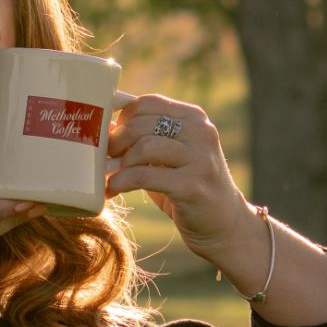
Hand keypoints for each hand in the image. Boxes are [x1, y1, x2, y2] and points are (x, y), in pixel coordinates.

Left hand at [105, 95, 253, 260]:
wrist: (223, 224)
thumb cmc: (186, 186)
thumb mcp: (169, 156)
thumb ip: (144, 138)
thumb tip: (103, 127)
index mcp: (194, 118)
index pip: (148, 103)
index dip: (122, 118)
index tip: (110, 136)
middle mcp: (201, 133)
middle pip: (141, 124)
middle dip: (115, 142)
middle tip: (106, 159)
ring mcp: (199, 159)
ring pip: (144, 147)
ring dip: (120, 163)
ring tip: (112, 175)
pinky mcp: (192, 186)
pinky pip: (144, 176)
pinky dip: (122, 182)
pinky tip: (113, 189)